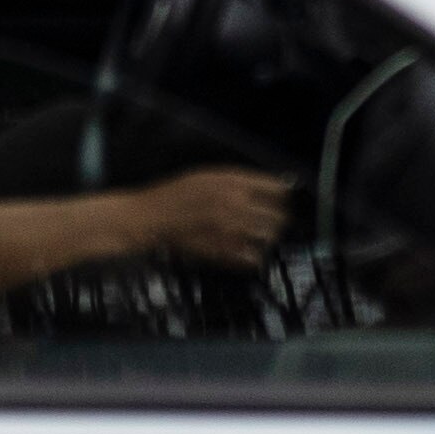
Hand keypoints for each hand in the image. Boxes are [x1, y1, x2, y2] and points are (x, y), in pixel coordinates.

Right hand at [134, 165, 291, 267]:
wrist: (152, 218)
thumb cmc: (176, 193)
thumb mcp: (207, 174)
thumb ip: (237, 180)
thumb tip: (265, 186)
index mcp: (233, 183)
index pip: (276, 188)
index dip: (282, 194)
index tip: (281, 198)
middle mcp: (237, 206)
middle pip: (278, 215)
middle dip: (279, 217)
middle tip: (273, 219)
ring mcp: (232, 231)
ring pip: (269, 237)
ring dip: (268, 236)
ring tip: (260, 235)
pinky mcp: (224, 253)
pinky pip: (254, 258)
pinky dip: (255, 255)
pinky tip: (247, 250)